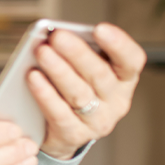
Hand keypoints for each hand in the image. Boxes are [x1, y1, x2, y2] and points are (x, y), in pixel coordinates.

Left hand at [26, 22, 146, 159]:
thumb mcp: (83, 68)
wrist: (63, 131)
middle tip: (57, 36)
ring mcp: (97, 121)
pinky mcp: (74, 135)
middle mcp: (116, 101)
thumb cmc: (75, 86)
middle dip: (77, 53)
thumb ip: (77, 51)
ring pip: (79, 94)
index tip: (100, 29)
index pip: (131, 60)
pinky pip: (59, 114)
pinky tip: (33, 77)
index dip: (119, 44)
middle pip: (100, 75)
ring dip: (59, 71)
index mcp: (124, 79)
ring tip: (41, 52)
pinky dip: (45, 94)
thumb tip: (55, 34)